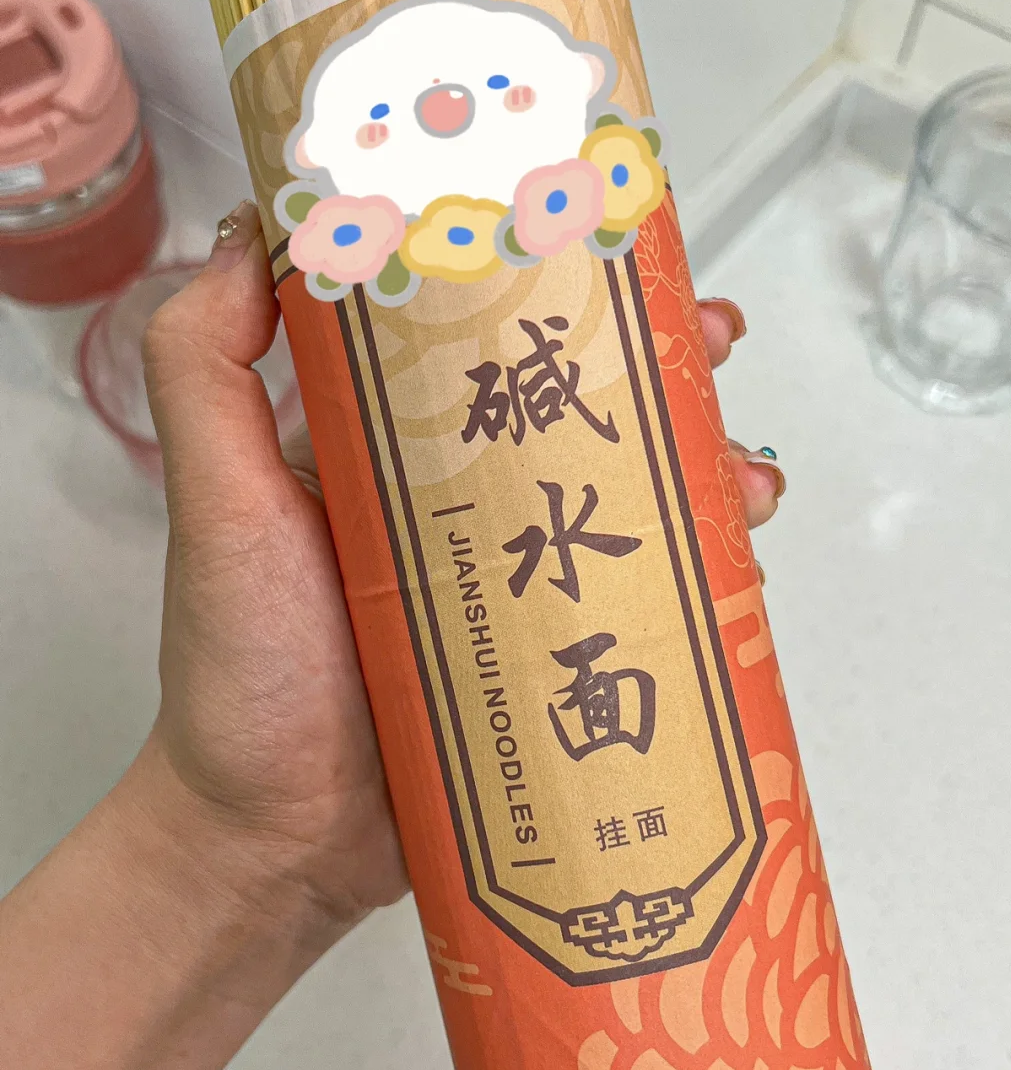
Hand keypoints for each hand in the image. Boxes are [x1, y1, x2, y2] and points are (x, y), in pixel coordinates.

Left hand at [139, 201, 785, 949]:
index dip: (552, 284)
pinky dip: (699, 574)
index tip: (607, 246)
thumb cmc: (241, 669)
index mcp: (389, 446)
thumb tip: (251, 231)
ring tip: (746, 468)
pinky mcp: (550, 659)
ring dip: (699, 467)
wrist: (275, 839)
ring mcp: (513, 582)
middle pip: (577, 410)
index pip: (482, 337)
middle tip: (711, 343)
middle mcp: (459, 502)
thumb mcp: (213, 502)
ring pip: (627, 500)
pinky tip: (739, 565)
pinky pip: (639, 601)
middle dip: (657, 368)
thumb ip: (206, 368)